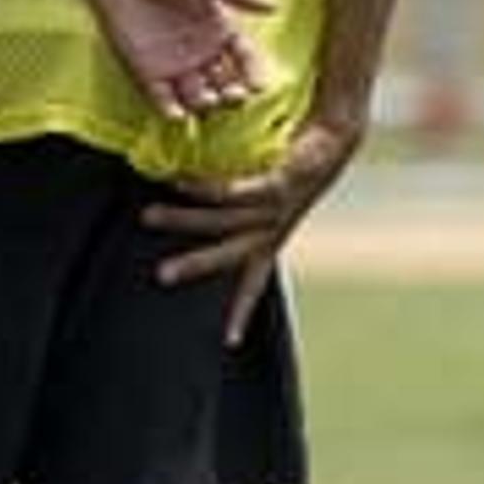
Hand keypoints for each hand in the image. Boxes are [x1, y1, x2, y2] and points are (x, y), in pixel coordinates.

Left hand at [81, 0, 276, 119]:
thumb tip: (275, 5)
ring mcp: (176, 66)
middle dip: (234, 94)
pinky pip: (163, 100)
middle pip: (227, 85)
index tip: (259, 85)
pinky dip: (171, 110)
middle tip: (235, 94)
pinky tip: (177, 113)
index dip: (255, 72)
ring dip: (206, 104)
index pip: (246, 58)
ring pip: (199, 97)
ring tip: (208, 99)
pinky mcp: (147, 74)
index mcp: (221, 31)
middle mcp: (202, 54)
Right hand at [144, 115, 363, 339]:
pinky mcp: (277, 184)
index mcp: (273, 238)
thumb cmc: (296, 166)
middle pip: (229, 256)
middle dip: (194, 267)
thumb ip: (241, 209)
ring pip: (221, 220)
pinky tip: (178, 180)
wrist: (336, 140)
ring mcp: (276, 208)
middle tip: (160, 276)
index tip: (229, 343)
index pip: (254, 282)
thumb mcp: (269, 196)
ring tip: (147, 215)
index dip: (241, 312)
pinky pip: (231, 190)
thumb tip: (199, 212)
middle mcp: (274, 229)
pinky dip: (201, 187)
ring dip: (182, 218)